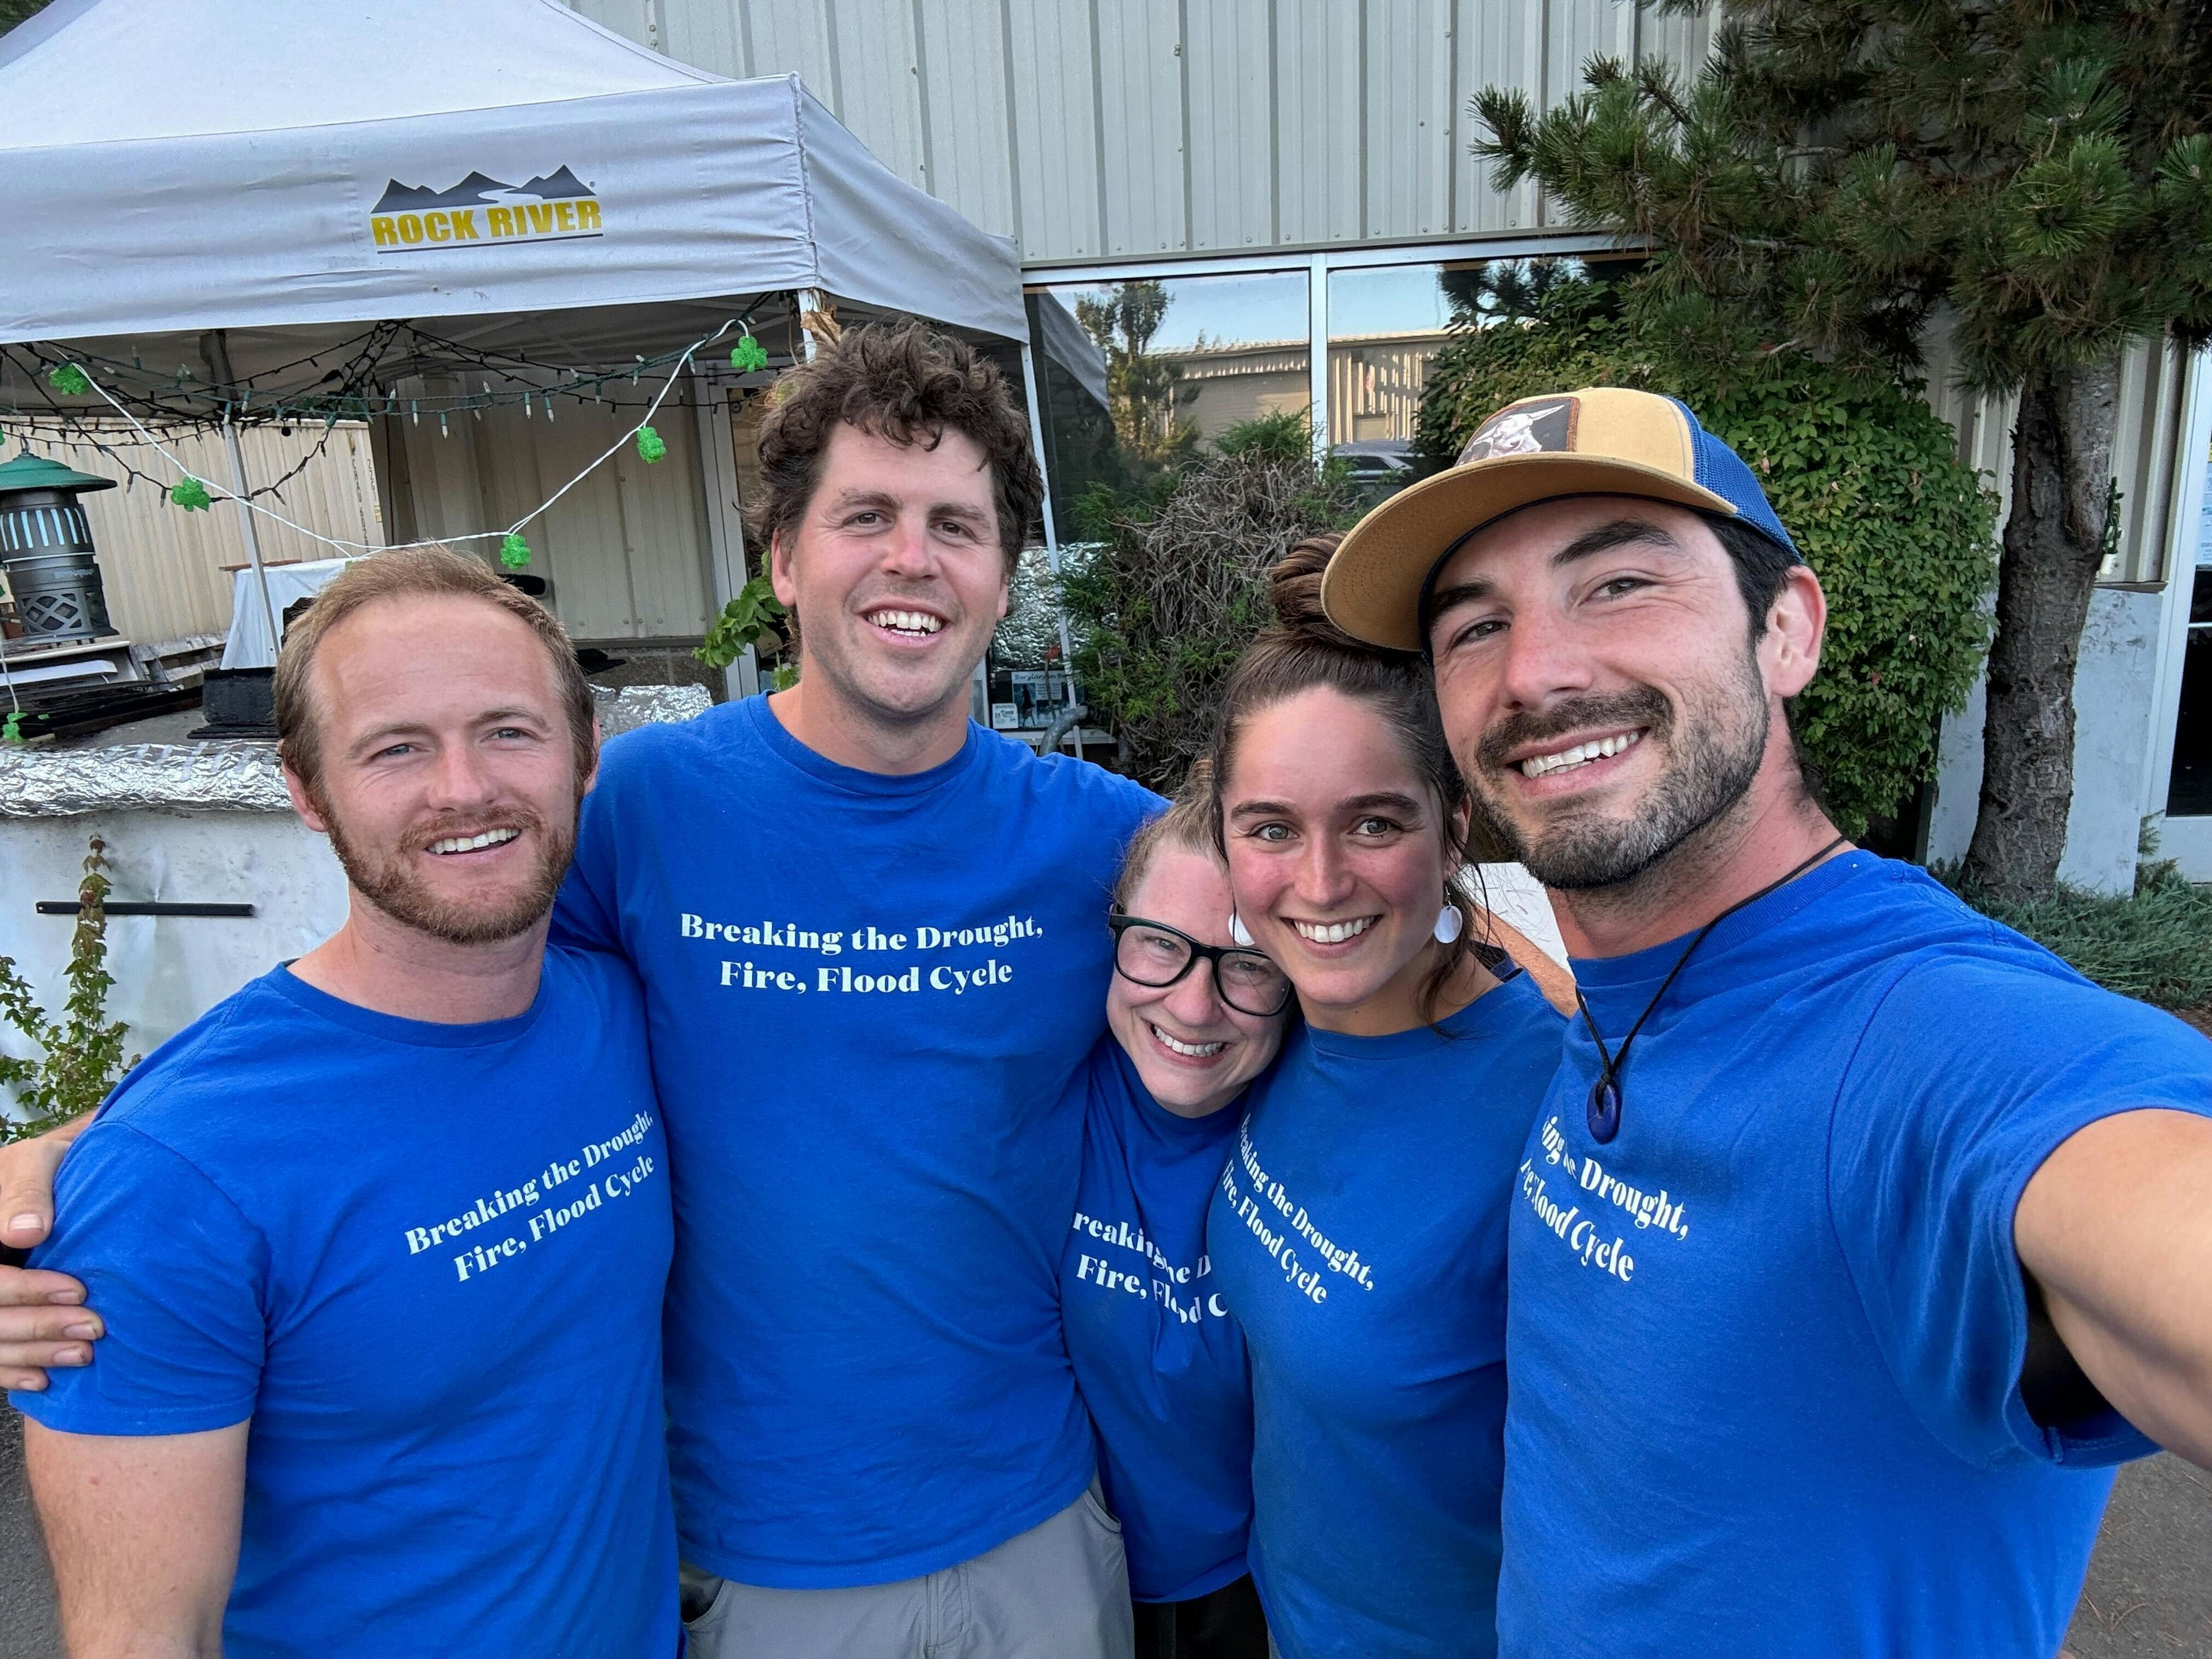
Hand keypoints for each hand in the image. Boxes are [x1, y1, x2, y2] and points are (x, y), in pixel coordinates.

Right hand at [1, 1115, 99, 1390]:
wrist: (50, 1176)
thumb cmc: (45, 1165)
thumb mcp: (37, 1163)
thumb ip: (29, 1192)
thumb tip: (26, 1232)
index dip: (26, 1289)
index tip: (78, 1291)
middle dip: (38, 1326)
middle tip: (93, 1329)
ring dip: (32, 1354)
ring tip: (83, 1355)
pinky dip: (12, 1373)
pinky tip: (45, 1379)